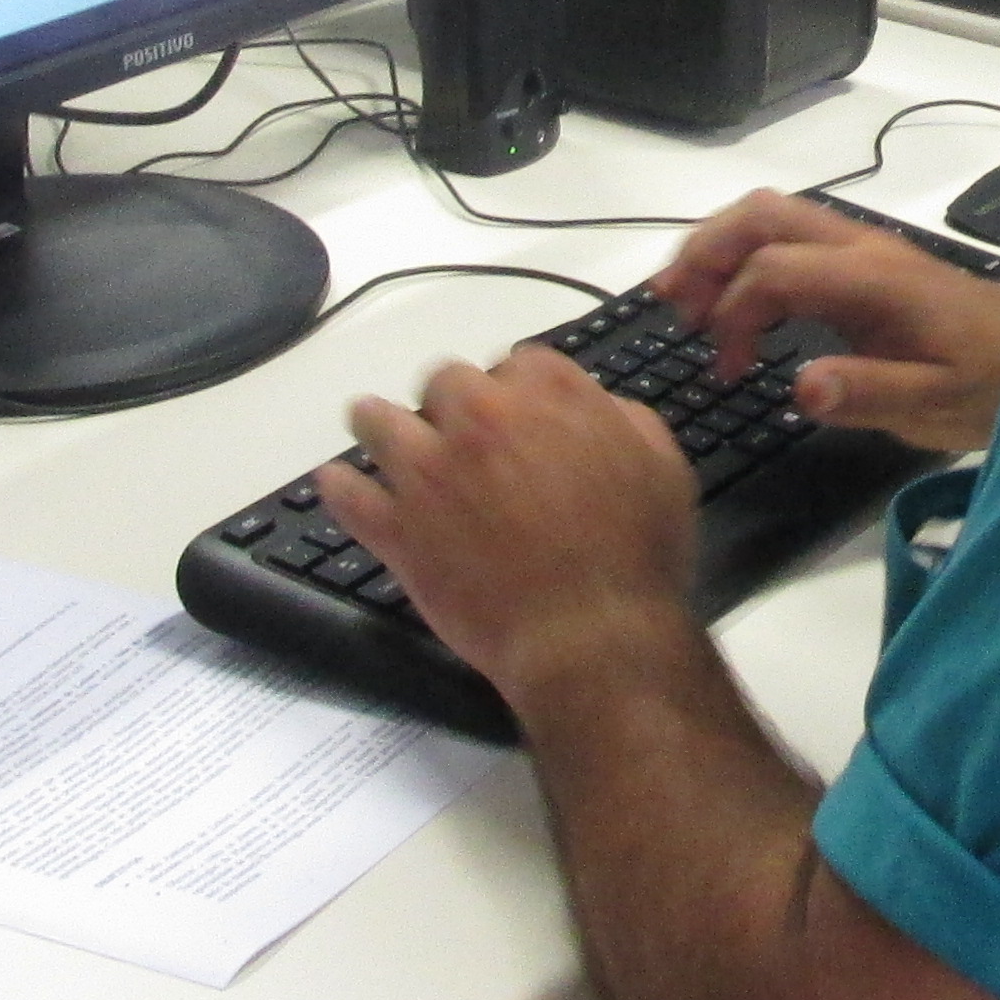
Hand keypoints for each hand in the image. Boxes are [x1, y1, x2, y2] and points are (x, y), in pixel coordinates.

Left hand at [320, 345, 701, 699]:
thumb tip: (595, 406)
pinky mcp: (397, 527)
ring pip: (378, 420)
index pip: (520, 362)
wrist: (591, 637)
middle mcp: (480, 417)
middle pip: (444, 381)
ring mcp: (429, 470)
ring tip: (380, 434)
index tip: (519, 418)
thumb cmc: (636, 555)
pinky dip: (340, 487)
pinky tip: (338, 484)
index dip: (519, 390)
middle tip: (463, 439)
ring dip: (380, 424)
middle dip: (453, 404)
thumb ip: (622, 420)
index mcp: (550, 394)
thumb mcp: (661, 468)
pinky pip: (348, 494)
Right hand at [648, 193, 999, 458]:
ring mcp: (859, 247)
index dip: (733, 313)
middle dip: (704, 254)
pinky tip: (730, 306)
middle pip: (761, 215)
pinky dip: (743, 260)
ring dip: (718, 249)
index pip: (774, 269)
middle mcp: (859, 247)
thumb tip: (803, 386)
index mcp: (871, 279)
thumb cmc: (985, 379)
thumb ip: (872, 393)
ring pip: (770, 216)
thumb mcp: (936, 403)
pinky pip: (786, 237)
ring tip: (682, 302)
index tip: (729, 371)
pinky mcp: (860, 261)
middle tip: (671, 306)